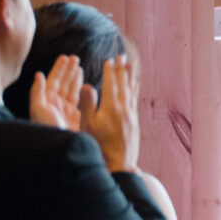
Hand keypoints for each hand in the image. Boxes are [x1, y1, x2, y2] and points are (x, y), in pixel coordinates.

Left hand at [25, 54, 87, 130]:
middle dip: (68, 70)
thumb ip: (38, 92)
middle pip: (62, 83)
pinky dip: (82, 89)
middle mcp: (56, 105)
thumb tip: (39, 74)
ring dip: (75, 77)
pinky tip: (85, 82)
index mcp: (47, 102)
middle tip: (74, 58)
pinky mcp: (77, 117)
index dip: (59, 69)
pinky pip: (79, 99)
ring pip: (71, 89)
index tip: (65, 57)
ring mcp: (67, 111)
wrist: (62, 148)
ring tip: (79, 66)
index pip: (53, 81)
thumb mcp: (38, 110)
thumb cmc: (48, 129)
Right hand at [84, 54, 142, 172]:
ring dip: (130, 76)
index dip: (109, 71)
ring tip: (131, 64)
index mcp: (111, 107)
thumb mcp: (88, 126)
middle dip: (121, 69)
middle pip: (123, 84)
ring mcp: (130, 114)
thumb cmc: (100, 146)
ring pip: (131, 90)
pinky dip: (134, 89)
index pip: (110, 84)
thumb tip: (85, 85)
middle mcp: (123, 108)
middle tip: (122, 56)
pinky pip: (134, 99)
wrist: (120, 163)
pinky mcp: (134, 121)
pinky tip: (134, 85)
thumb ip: (87, 104)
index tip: (109, 60)